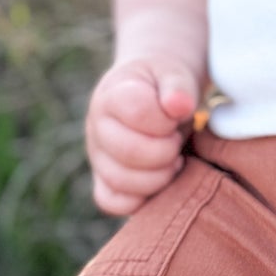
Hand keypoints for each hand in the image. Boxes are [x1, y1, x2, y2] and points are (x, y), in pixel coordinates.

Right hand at [85, 53, 199, 215]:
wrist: (153, 92)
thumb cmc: (164, 83)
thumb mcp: (175, 73)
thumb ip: (177, 86)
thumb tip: (178, 106)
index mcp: (111, 95)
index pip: (137, 112)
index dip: (166, 120)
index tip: (176, 115)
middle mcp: (96, 127)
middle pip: (129, 153)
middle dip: (166, 150)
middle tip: (177, 140)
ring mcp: (97, 157)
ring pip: (121, 183)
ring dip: (159, 176)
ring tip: (173, 159)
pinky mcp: (103, 181)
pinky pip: (113, 202)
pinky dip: (141, 198)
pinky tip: (160, 178)